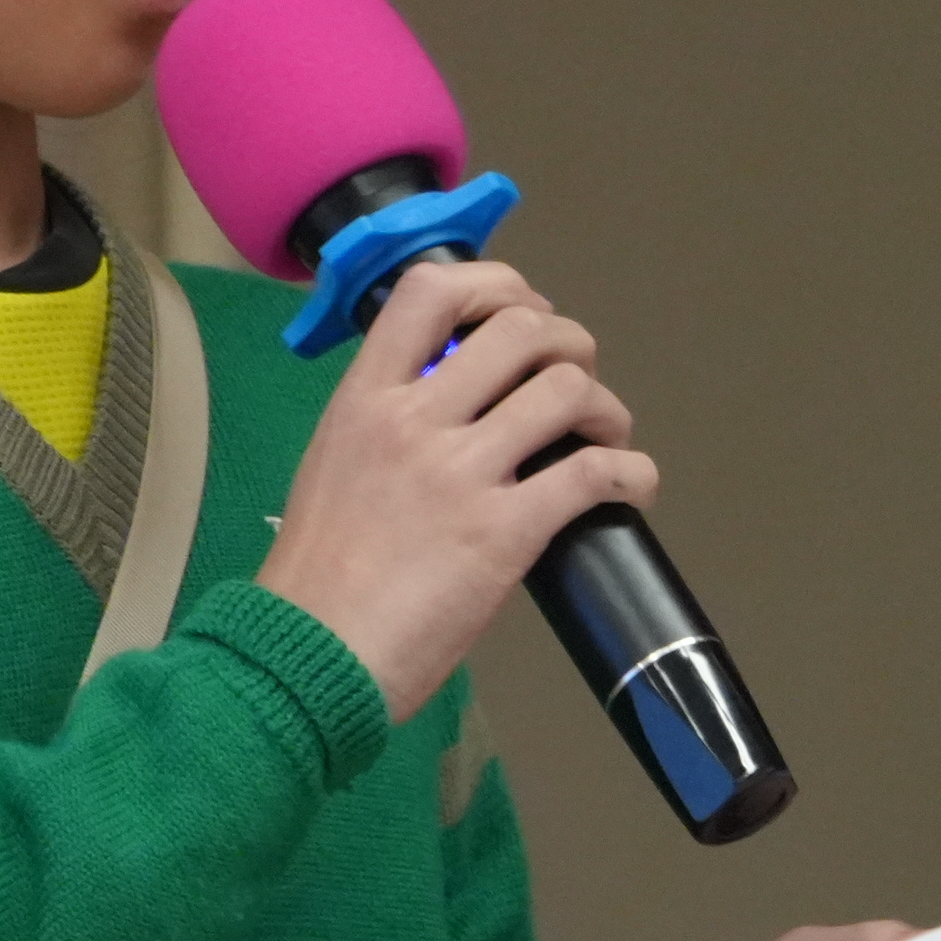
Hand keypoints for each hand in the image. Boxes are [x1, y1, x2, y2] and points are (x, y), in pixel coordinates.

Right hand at [252, 258, 658, 721]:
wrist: (308, 657)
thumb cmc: (316, 577)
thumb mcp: (334, 467)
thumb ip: (387, 427)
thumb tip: (455, 410)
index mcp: (364, 399)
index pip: (431, 290)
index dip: (496, 284)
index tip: (521, 313)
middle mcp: (414, 420)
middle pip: (522, 329)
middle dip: (570, 345)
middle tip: (574, 380)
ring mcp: (461, 473)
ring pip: (567, 390)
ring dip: (605, 408)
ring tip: (604, 436)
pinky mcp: (505, 531)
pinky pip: (595, 474)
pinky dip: (632, 473)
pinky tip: (631, 487)